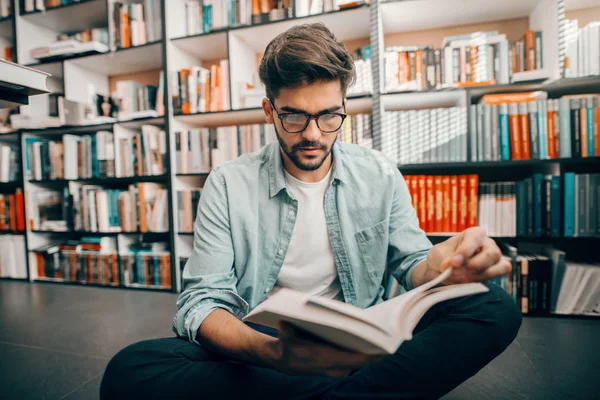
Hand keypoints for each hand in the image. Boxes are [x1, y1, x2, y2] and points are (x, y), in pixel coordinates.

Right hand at [269, 322, 383, 377]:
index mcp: (322, 358)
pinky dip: (362, 358)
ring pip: (357, 365)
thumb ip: (285, 330)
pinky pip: (352, 365)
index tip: (380, 349)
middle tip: (388, 344)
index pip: (350, 360)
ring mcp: (333, 370)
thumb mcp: (285, 335)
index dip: (366, 356)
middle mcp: (330, 367)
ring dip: (370, 357)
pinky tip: (371, 349)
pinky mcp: (335, 369)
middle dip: (373, 355)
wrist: (283, 361)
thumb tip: (283, 323)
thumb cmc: (287, 343)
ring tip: (383, 344)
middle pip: (359, 363)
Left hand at [425, 226, 510, 284]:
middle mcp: (488, 244)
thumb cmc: (442, 256)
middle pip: (492, 253)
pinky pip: (498, 276)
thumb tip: (454, 266)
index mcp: (474, 233)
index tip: (453, 262)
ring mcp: (493, 259)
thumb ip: (447, 260)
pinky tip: (465, 282)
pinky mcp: (494, 272)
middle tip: (455, 272)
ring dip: (477, 275)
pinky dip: (482, 280)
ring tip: (457, 277)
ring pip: (499, 266)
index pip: (475, 238)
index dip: (465, 251)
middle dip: (474, 265)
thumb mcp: (439, 255)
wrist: (441, 269)